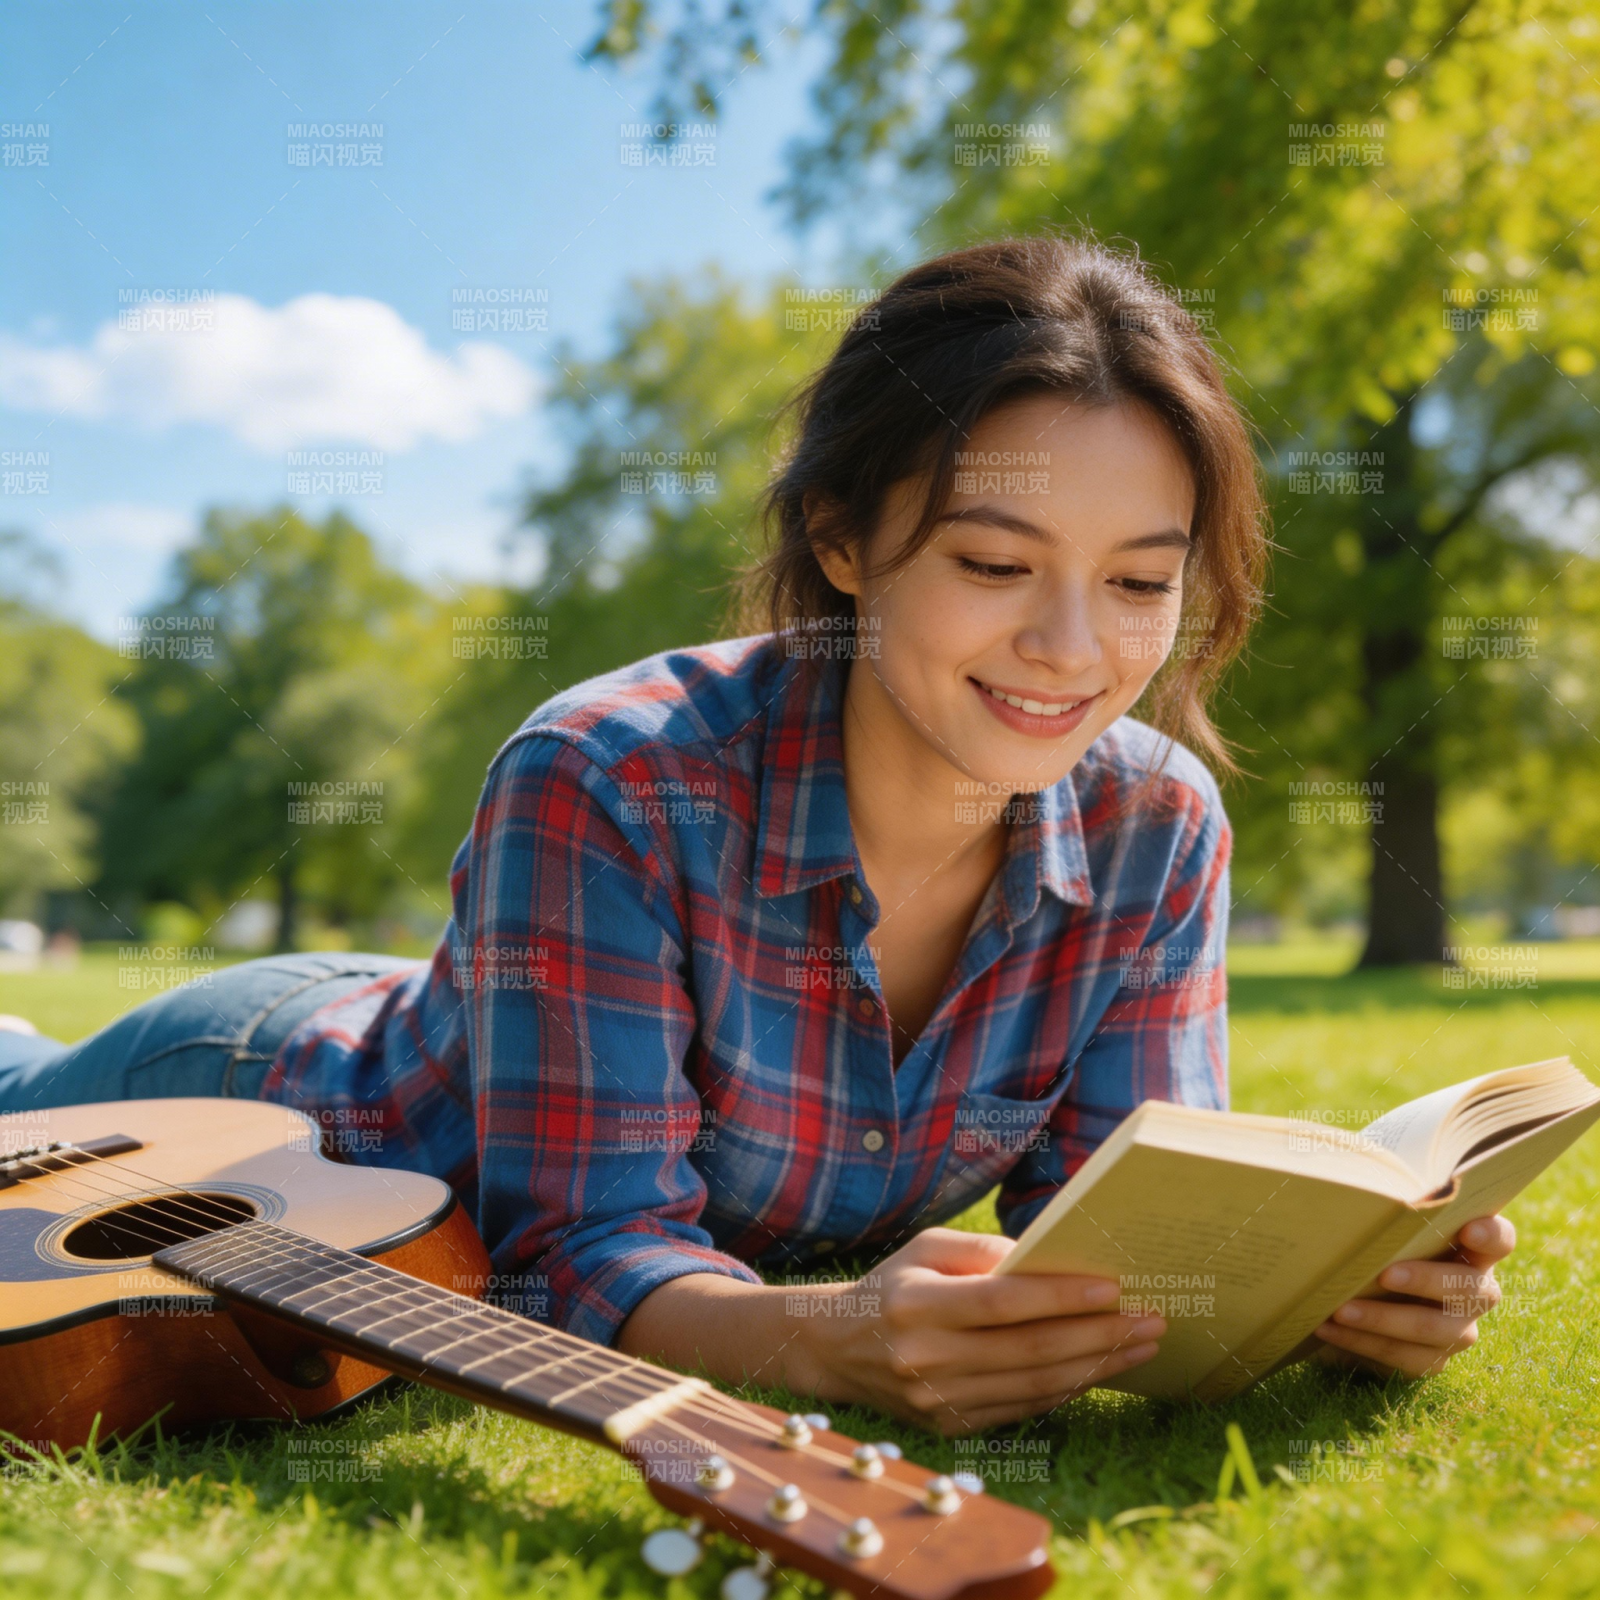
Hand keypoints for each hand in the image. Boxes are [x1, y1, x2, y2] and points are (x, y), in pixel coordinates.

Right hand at [794, 1228, 1163, 1435]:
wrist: (839, 1347)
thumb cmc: (894, 1285)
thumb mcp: (927, 1248)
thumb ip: (985, 1251)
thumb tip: (1051, 1260)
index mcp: (918, 1304)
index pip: (1004, 1303)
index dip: (1062, 1297)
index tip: (1115, 1288)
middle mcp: (927, 1358)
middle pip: (1030, 1351)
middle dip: (1099, 1336)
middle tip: (1151, 1320)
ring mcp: (939, 1400)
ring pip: (1034, 1387)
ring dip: (1096, 1368)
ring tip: (1140, 1347)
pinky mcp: (951, 1427)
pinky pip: (1022, 1409)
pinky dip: (1066, 1390)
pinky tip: (1099, 1370)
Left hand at [1312, 1214, 1514, 1378]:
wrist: (1353, 1297)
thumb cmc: (1375, 1247)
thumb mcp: (1385, 1229)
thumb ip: (1389, 1216)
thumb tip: (1359, 1195)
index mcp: (1472, 1251)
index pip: (1499, 1239)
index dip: (1491, 1235)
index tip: (1469, 1229)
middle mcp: (1476, 1291)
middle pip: (1468, 1289)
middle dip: (1424, 1280)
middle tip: (1384, 1274)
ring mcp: (1459, 1329)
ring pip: (1435, 1329)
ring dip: (1384, 1319)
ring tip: (1340, 1309)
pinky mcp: (1433, 1359)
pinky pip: (1407, 1357)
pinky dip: (1363, 1342)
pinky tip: (1328, 1329)